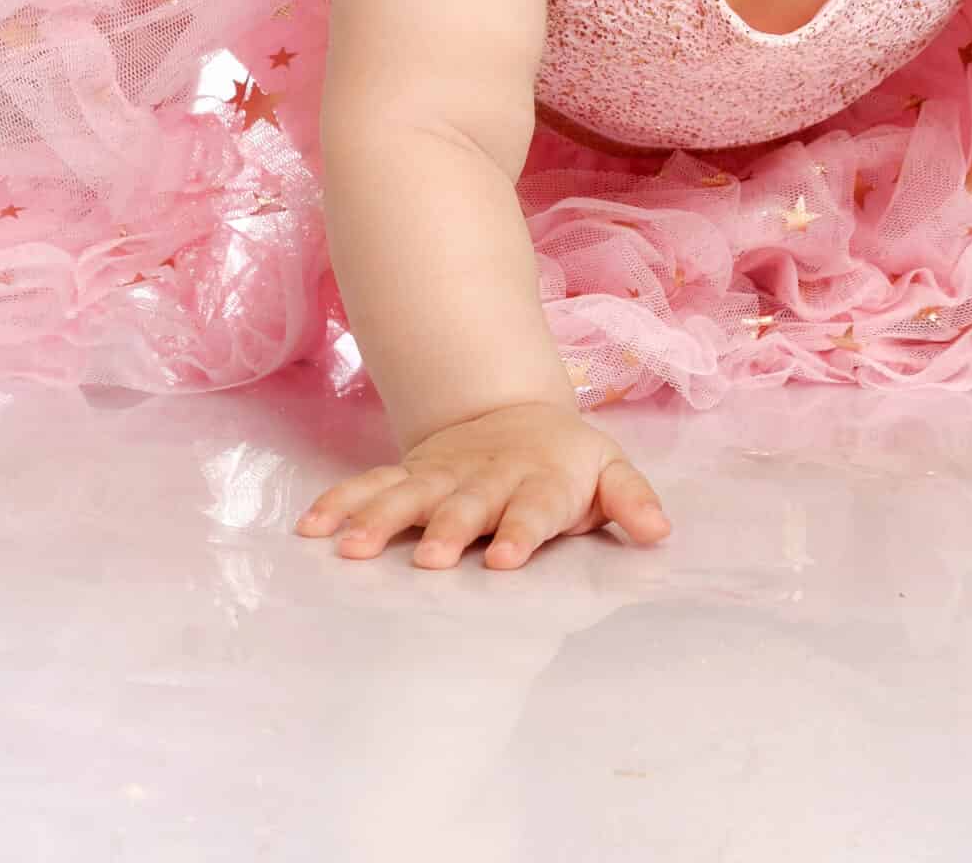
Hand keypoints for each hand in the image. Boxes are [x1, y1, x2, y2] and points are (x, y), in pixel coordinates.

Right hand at [294, 399, 672, 570]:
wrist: (512, 413)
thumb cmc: (566, 461)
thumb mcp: (609, 472)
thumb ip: (631, 502)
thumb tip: (660, 531)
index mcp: (538, 481)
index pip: (533, 509)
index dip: (522, 531)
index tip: (507, 558)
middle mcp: (485, 479)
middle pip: (464, 504)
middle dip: (448, 529)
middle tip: (433, 559)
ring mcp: (441, 475)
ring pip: (407, 495)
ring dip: (380, 520)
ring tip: (352, 549)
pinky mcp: (408, 474)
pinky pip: (369, 487)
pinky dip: (341, 503)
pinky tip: (312, 528)